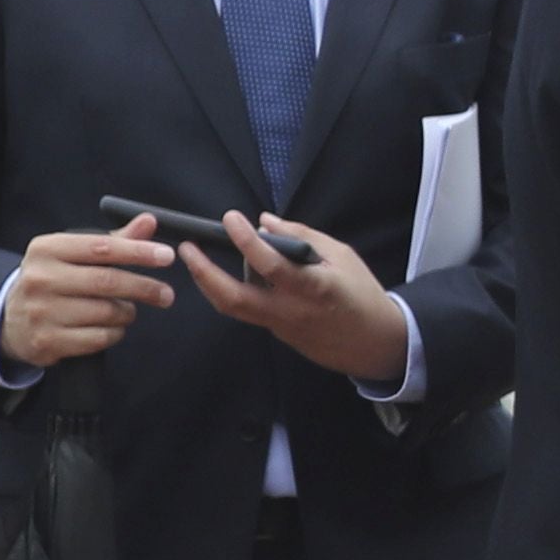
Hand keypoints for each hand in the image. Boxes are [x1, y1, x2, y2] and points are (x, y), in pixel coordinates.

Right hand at [0, 220, 183, 370]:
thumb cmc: (54, 280)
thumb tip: (149, 220)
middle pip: (107, 282)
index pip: (101, 247)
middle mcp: (39, 279)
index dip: (138, 252)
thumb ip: (113, 240)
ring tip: (126, 310)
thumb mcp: (74, 255)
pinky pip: (99, 338)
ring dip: (127, 313)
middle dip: (145, 288)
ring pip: (107, 312)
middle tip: (167, 294)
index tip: (167, 256)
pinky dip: (115, 333)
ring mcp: (40, 312)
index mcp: (46, 249)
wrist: (11, 321)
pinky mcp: (46, 342)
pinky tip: (111, 327)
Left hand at [180, 207, 410, 386]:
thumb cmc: (362, 294)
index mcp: (312, 287)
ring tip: (197, 261)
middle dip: (204, 273)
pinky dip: (233, 290)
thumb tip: (265, 222)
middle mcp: (289, 310)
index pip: (271, 263)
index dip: (246, 239)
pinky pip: (247, 309)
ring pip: (232, 307)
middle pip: (233, 297)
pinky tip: (230, 275)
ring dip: (208, 283)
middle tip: (186, 249)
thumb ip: (302, 237)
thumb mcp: (342, 257)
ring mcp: (279, 326)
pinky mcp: (275, 334)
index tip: (231, 218)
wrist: (373, 342)